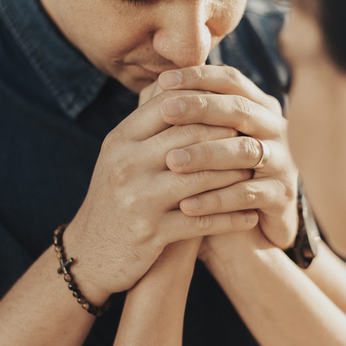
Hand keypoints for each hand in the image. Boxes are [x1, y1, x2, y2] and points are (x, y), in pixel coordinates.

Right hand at [64, 89, 260, 301]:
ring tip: (256, 175)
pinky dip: (230, 218)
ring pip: (201, 178)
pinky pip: (202, 220)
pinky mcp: (149, 232)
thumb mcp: (122, 158)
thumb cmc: (115, 200)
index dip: (206, 103)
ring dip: (235, 177)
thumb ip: (152, 130)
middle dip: (228, 137)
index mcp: (120, 140)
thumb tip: (191, 90)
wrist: (88, 254)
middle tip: (256, 139)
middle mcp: (126, 164)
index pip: (169, 104)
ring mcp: (137, 199)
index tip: (235, 108)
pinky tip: (249, 216)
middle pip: (190, 137)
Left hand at [156, 65, 298, 248]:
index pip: (231, 81)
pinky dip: (215, 199)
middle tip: (165, 111)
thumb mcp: (200, 143)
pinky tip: (185, 205)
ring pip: (244, 151)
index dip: (199, 77)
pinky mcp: (282, 196)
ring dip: (206, 155)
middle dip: (200, 108)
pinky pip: (247, 194)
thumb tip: (151, 87)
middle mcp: (275, 128)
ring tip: (171, 162)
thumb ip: (182, 116)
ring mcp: (283, 161)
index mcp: (257, 107)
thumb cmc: (212, 176)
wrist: (243, 229)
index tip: (163, 79)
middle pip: (239, 110)